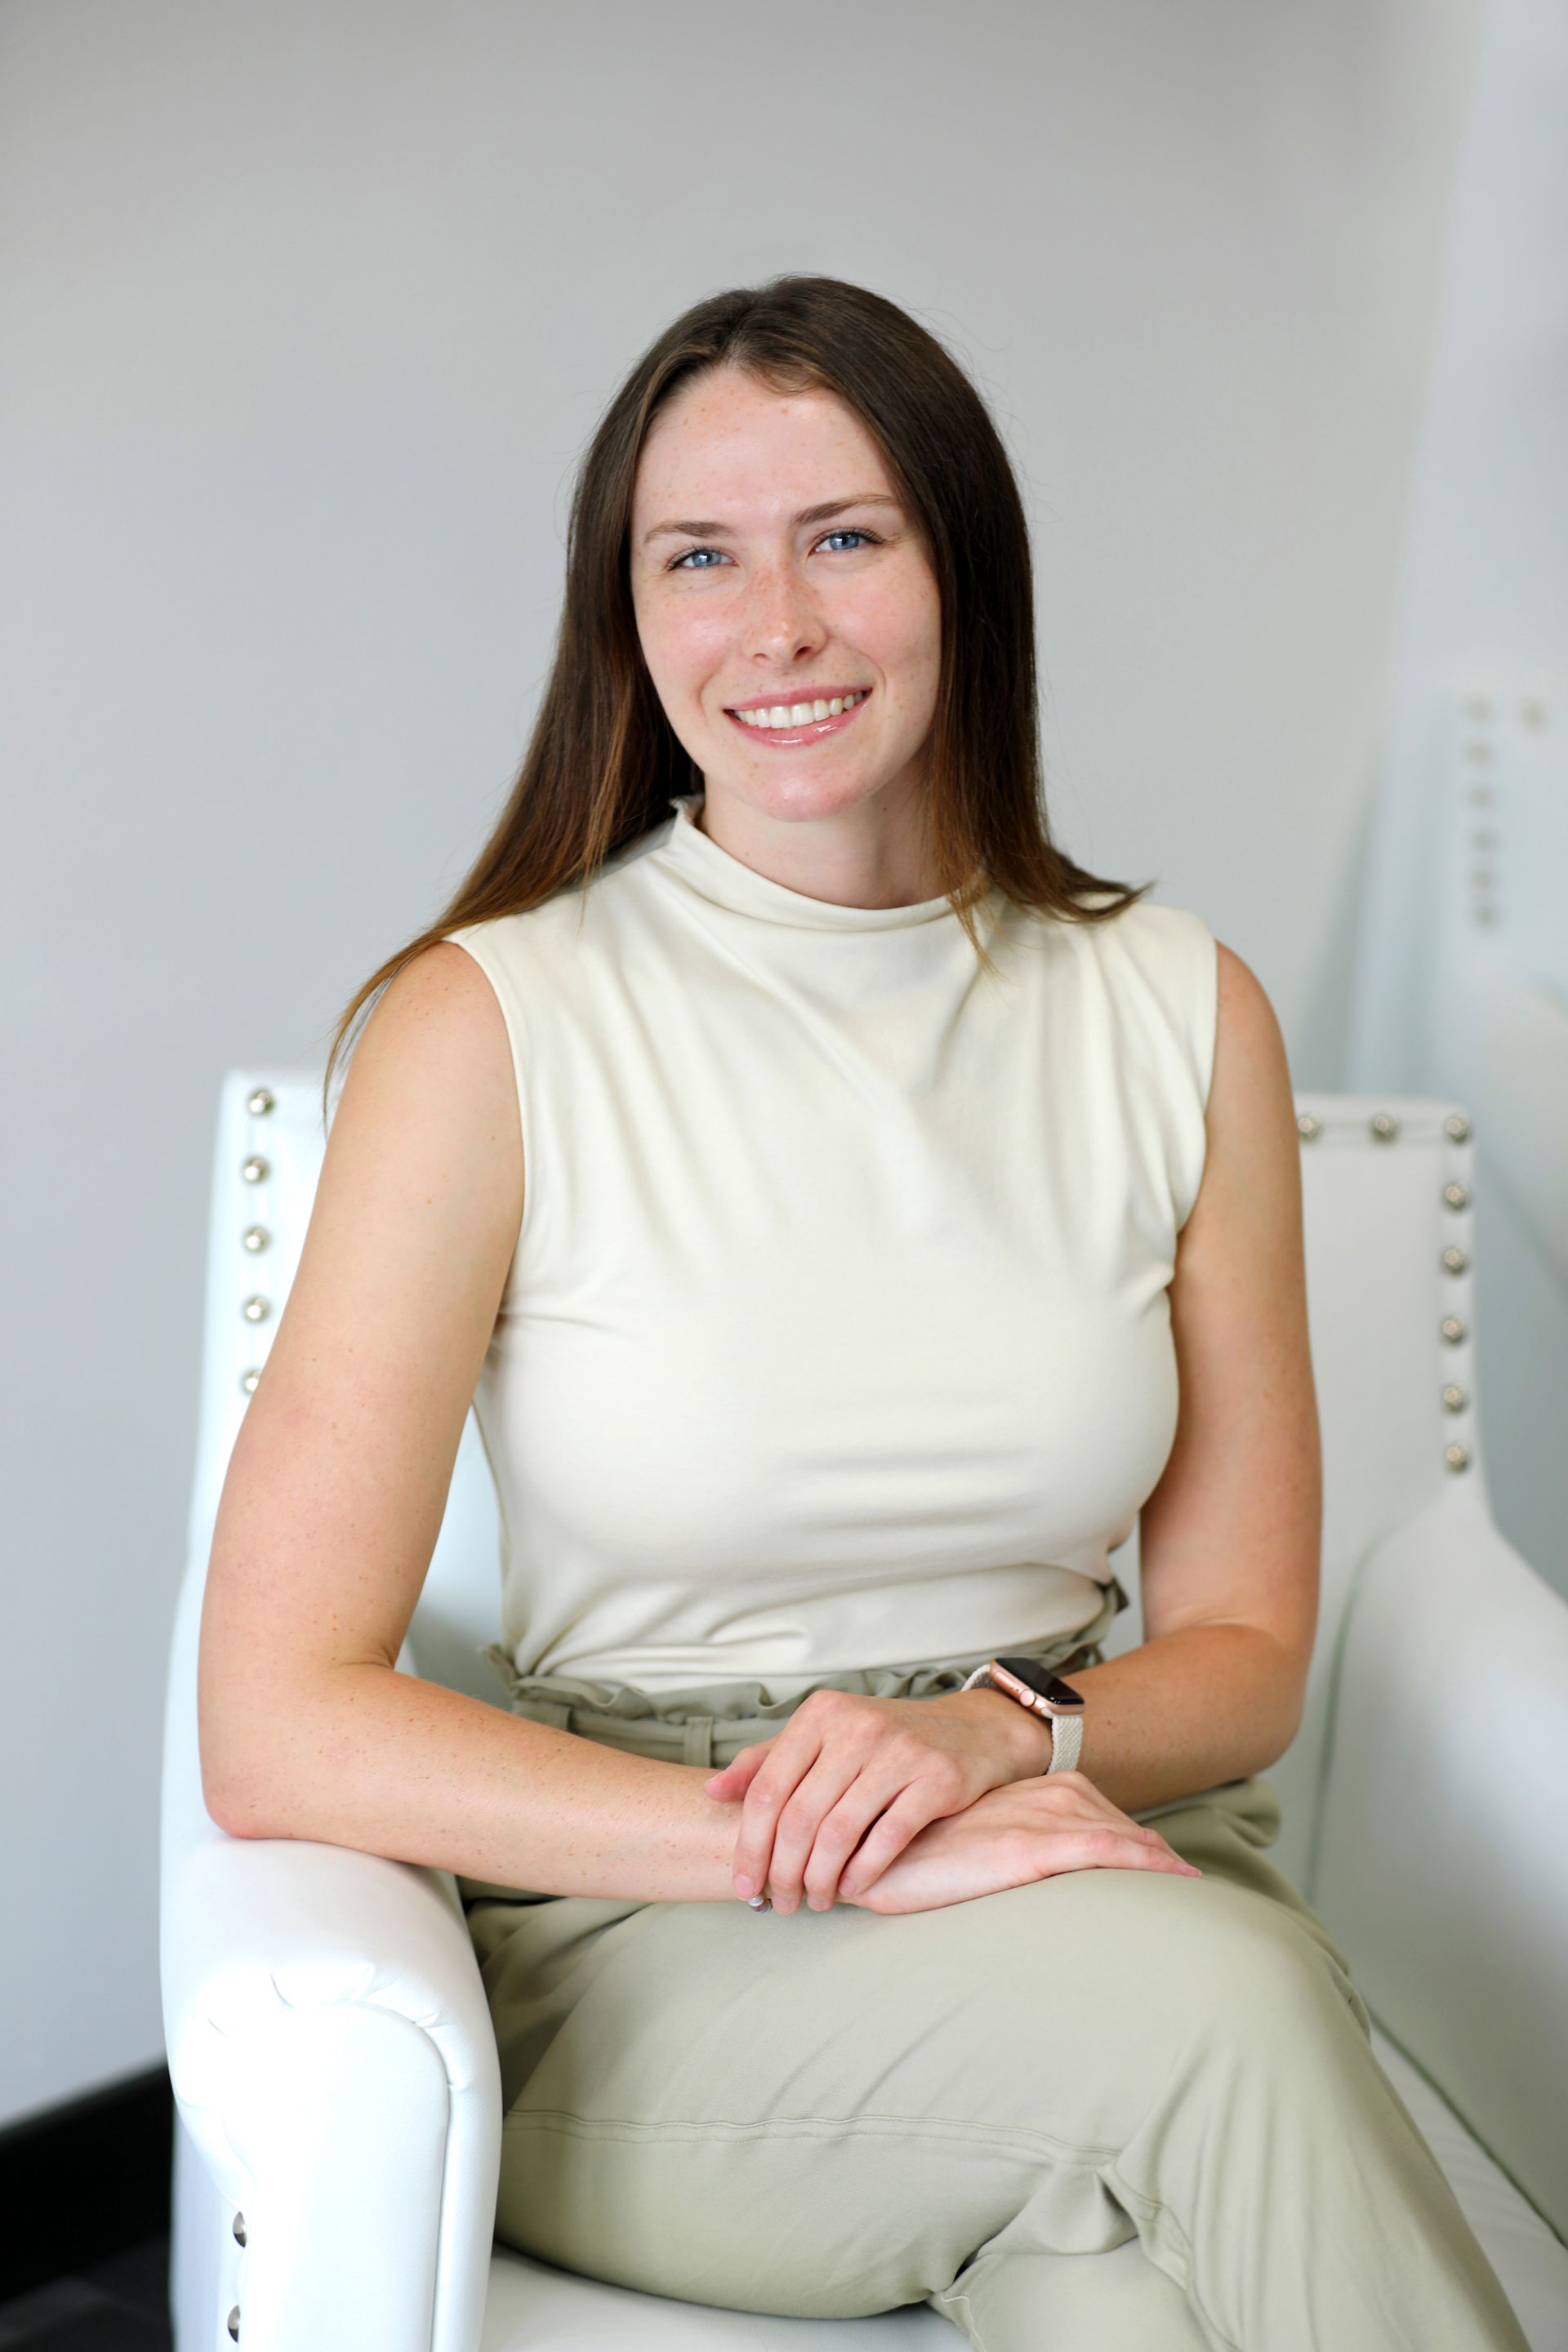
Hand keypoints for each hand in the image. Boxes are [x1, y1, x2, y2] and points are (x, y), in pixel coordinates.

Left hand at [702, 1685, 1053, 1912]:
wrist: (971, 1730)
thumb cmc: (884, 1741)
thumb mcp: (825, 1738)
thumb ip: (768, 1761)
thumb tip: (712, 1792)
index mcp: (820, 1715)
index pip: (767, 1789)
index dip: (749, 1844)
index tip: (744, 1884)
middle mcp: (856, 1727)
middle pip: (799, 1816)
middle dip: (782, 1871)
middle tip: (780, 1902)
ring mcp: (899, 1751)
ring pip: (838, 1831)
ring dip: (820, 1879)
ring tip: (815, 1900)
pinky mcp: (937, 1778)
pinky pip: (887, 1837)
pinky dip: (862, 1872)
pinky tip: (851, 1889)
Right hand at [836, 1773, 1202, 1914]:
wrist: (882, 1856)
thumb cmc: (924, 1857)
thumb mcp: (980, 1848)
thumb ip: (1015, 1851)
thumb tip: (1036, 1876)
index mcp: (1042, 1794)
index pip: (1109, 1825)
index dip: (1144, 1852)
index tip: (1176, 1877)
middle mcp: (1051, 1797)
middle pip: (1126, 1832)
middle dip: (1162, 1862)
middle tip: (1197, 1887)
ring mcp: (1045, 1818)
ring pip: (1127, 1841)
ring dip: (1165, 1866)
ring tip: (1197, 1890)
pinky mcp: (1034, 1847)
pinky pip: (1109, 1851)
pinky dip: (1149, 1864)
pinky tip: (1179, 1881)